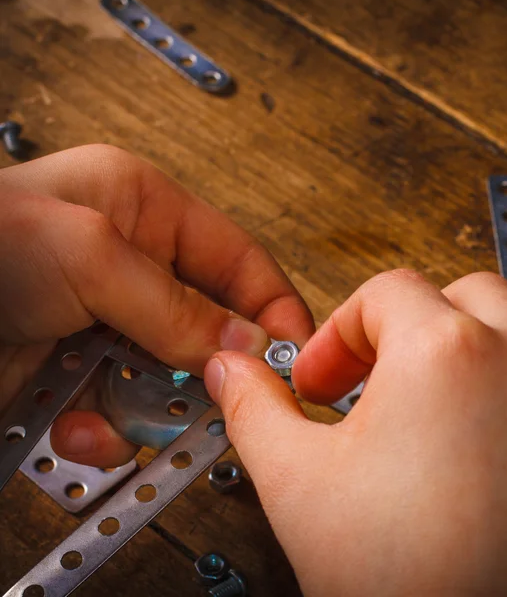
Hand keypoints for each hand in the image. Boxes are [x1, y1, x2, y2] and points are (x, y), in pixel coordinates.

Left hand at [0, 145, 313, 466]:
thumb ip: (176, 304)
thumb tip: (246, 347)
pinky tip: (74, 428)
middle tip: (225, 408)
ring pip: (168, 381)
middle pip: (209, 329)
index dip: (273, 308)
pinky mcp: (76, 371)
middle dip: (212, 373)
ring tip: (119, 418)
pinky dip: (102, 432)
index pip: (240, 262)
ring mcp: (105, 324)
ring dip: (151, 411)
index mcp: (146, 212)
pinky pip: (118, 412)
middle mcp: (132, 266)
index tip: (294, 358)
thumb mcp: (90, 255)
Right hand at [205, 270, 506, 595]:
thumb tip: (232, 372)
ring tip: (416, 417)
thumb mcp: (297, 481)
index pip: (384, 292)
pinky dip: (501, 392)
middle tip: (370, 379)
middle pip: (455, 296)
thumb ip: (253, 408)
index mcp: (446, 352)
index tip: (321, 382)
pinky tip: (466, 450)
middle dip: (402, 329)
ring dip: (455, 355)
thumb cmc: (410, 583)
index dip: (336, 333)